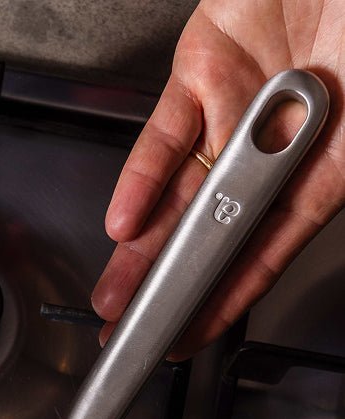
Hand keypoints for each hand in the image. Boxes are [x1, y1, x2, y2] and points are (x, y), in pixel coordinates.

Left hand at [92, 0, 344, 354]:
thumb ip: (327, 181)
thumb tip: (290, 224)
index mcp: (328, 165)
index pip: (268, 250)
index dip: (226, 299)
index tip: (188, 338)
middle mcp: (279, 140)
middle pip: (212, 227)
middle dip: (166, 283)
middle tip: (129, 327)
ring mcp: (239, 102)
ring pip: (180, 189)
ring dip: (142, 247)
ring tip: (113, 294)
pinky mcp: (205, 63)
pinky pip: (164, 131)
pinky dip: (142, 177)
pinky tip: (126, 222)